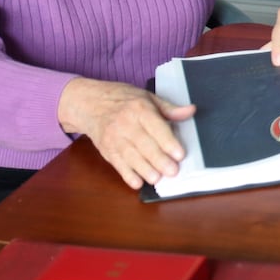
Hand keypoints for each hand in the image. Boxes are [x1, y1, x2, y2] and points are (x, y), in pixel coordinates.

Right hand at [59, 77, 191, 189]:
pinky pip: (117, 164)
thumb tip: (190, 111)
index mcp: (139, 109)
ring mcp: (114, 138)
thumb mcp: (147, 97)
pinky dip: (127, 175)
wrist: (89, 103)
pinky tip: (137, 183)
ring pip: (131, 156)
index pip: (155, 127)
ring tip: (157, 179)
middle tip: (173, 171)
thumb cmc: (123, 99)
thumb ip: (169, 108)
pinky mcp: (106, 149)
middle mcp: (125, 124)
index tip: (179, 154)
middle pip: (144, 144)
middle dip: (159, 159)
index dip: (168, 142)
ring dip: (144, 170)